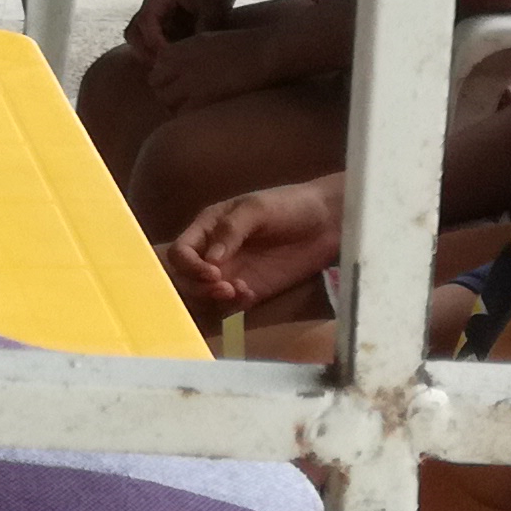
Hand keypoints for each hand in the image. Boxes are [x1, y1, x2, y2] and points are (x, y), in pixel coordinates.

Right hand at [121, 0, 239, 57]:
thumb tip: (193, 55)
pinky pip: (151, 38)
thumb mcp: (213, 9)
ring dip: (148, 53)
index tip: (169, 57)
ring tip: (167, 67)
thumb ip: (202, 30)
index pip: (145, 21)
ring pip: (138, 37)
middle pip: (133, 32)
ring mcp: (154, 12)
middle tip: (163, 67)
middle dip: (145, 51)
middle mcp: (152, 4)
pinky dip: (157, 50)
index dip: (154, 42)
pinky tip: (174, 60)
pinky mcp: (162, 20)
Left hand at [136, 23, 286, 114]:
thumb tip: (178, 74)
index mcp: (181, 48)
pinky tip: (204, 116)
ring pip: (166, 101)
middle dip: (167, 95)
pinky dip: (189, 117)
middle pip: (157, 86)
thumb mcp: (209, 42)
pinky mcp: (202, 98)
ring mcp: (189, 80)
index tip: (179, 87)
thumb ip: (189, 56)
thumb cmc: (245, 48)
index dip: (166, 80)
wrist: (265, 51)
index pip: (157, 69)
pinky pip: (182, 114)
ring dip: (176, 107)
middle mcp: (180, 63)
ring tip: (196, 110)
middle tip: (185, 102)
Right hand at [165, 179, 346, 315]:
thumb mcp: (257, 209)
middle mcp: (214, 253)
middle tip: (224, 288)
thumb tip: (211, 259)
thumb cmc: (290, 205)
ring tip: (237, 293)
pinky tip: (250, 295)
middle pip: (186, 278)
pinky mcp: (251, 290)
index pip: (181, 252)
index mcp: (209, 228)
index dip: (188, 265)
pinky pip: (231, 306)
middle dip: (199, 286)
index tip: (212, 272)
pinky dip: (234, 305)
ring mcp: (233, 274)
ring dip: (214, 299)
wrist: (328, 222)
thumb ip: (231, 230)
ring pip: (204, 295)